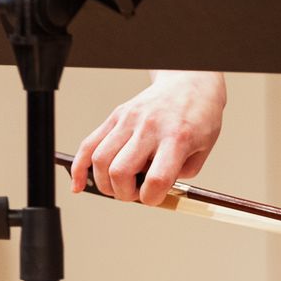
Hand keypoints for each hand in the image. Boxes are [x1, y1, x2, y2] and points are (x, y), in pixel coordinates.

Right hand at [69, 70, 226, 204]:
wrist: (189, 82)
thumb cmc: (199, 117)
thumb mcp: (203, 150)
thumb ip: (180, 175)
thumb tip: (152, 193)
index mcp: (177, 138)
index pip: (156, 179)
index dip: (152, 198)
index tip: (154, 198)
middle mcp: (149, 127)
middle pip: (120, 171)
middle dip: (124, 194)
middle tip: (134, 193)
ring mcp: (129, 120)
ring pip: (100, 160)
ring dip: (105, 183)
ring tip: (118, 186)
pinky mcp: (116, 116)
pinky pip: (89, 144)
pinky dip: (80, 167)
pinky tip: (78, 184)